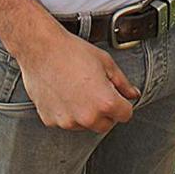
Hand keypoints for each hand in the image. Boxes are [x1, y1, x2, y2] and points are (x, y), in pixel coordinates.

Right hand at [18, 22, 140, 132]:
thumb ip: (123, 83)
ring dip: (86, 113)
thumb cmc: (72, 52)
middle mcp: (87, 117)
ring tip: (77, 88)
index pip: (125, 115)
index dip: (123, 103)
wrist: (41, 49)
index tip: (117, 95)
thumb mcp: (105, 62)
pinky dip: (67, 111)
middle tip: (96, 90)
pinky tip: (63, 92)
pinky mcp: (51, 121)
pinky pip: (66, 121)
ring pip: (85, 124)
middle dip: (106, 111)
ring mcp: (68, 121)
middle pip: (106, 124)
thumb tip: (133, 94)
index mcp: (105, 103)